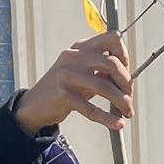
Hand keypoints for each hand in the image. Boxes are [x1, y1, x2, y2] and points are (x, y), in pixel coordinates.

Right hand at [15, 33, 133, 132]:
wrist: (34, 105)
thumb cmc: (64, 89)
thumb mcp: (82, 74)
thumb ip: (102, 72)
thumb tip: (128, 79)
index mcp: (80, 48)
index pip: (111, 38)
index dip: (125, 55)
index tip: (127, 73)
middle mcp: (73, 57)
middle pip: (111, 63)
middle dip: (126, 83)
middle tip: (129, 97)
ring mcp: (66, 75)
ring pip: (104, 86)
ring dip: (121, 102)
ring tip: (127, 113)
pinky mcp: (62, 96)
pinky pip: (91, 108)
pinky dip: (107, 118)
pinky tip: (118, 125)